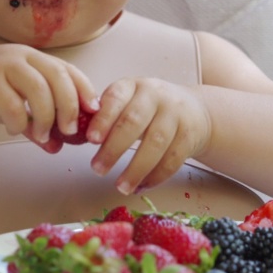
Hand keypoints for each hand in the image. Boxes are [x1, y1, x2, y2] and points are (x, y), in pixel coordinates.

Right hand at [0, 44, 96, 150]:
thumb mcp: (12, 105)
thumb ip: (36, 123)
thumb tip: (58, 147)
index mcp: (31, 57)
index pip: (68, 69)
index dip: (84, 91)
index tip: (92, 114)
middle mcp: (19, 56)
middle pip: (58, 77)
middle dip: (69, 107)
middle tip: (68, 131)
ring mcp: (0, 65)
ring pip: (38, 89)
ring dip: (45, 117)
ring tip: (40, 135)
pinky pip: (11, 104)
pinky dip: (17, 122)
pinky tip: (12, 129)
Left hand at [86, 78, 211, 194]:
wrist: (195, 111)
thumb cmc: (150, 109)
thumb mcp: (129, 102)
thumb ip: (107, 114)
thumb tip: (77, 134)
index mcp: (134, 86)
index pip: (116, 98)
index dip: (103, 118)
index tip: (91, 139)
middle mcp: (156, 96)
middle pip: (134, 122)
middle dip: (113, 148)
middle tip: (97, 169)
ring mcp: (176, 115)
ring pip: (155, 144)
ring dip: (136, 169)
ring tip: (121, 187)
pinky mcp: (190, 136)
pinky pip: (173, 160)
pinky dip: (155, 177)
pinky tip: (141, 186)